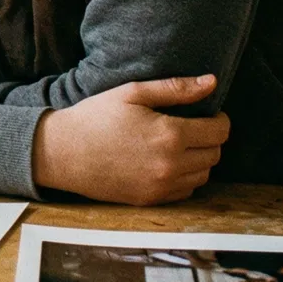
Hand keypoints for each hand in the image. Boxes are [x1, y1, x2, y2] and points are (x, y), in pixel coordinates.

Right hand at [32, 74, 230, 205]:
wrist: (63, 152)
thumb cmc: (96, 117)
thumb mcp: (133, 92)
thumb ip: (176, 88)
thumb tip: (211, 82)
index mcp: (170, 135)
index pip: (219, 131)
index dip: (219, 119)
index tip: (209, 113)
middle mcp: (171, 164)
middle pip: (215, 154)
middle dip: (210, 138)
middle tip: (193, 127)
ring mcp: (161, 186)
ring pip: (204, 174)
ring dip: (200, 159)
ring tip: (180, 145)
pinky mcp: (151, 199)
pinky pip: (186, 191)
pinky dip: (185, 177)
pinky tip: (167, 162)